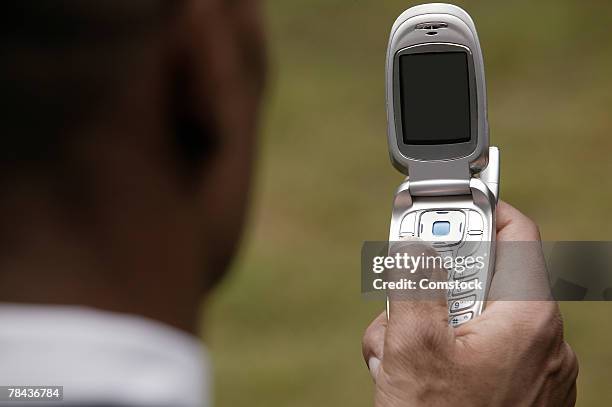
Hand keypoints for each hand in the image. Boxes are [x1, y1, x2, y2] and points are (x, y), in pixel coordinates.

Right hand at [362, 201, 577, 405]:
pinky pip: (481, 350)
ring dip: (426, 326)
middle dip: (432, 285)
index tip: (444, 204)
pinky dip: (445, 351)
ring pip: (474, 317)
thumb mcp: (411, 348)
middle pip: (483, 278)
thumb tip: (415, 243)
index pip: (516, 233)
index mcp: (528, 318)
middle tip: (401, 302)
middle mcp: (543, 341)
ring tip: (395, 359)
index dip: (479, 209)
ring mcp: (534, 370)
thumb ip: (413, 282)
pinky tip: (413, 378)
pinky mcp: (519, 391)